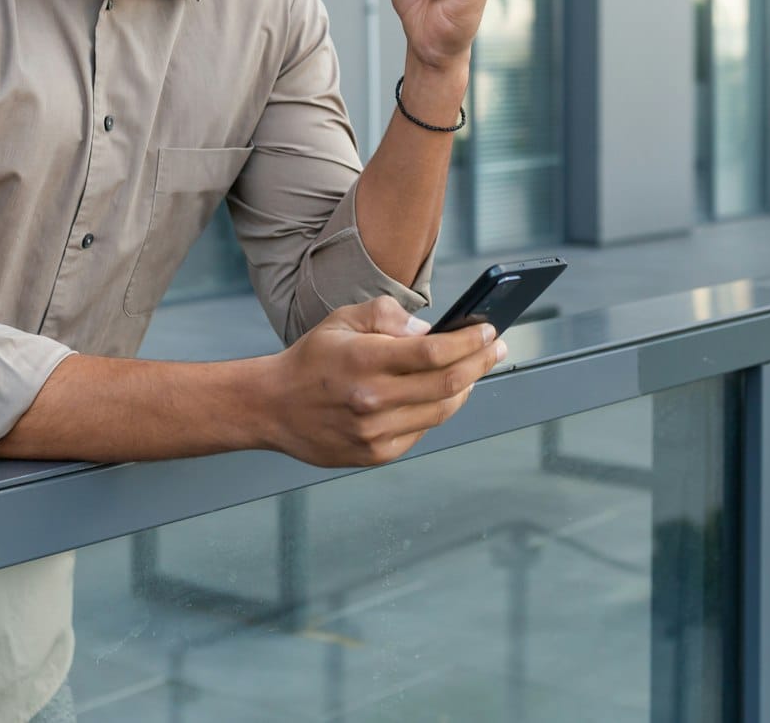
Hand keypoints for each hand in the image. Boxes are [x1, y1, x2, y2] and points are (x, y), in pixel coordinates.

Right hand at [264, 295, 506, 467]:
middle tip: (497, 347)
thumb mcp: (343, 319)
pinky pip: (422, 431)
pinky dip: (438, 411)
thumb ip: (387, 315)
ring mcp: (375, 433)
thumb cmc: (312, 359)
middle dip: (481, 362)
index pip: (434, 352)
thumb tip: (429, 330)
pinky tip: (442, 395)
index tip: (488, 330)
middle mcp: (372, 400)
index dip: (469, 341)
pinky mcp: (375, 455)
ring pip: (441, 411)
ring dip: (466, 388)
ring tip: (475, 369)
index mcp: (365, 360)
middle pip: (447, 383)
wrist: (273, 407)